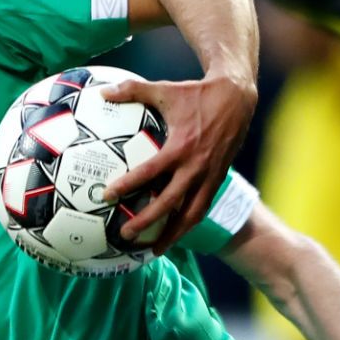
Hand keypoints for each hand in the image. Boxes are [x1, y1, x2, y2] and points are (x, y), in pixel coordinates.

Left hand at [99, 71, 255, 253]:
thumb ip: (133, 91)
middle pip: (170, 203)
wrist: (237, 98)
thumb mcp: (165, 90)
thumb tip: (103, 91)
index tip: (108, 195)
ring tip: (154, 250)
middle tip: (126, 234)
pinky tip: (175, 232)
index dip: (128, 184)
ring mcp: (210, 175)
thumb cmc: (197, 93)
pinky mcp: (219, 178)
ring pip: (191, 214)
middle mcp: (197, 167)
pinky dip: (188, 222)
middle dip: (147, 221)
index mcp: (181, 147)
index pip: (150, 172)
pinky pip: (202, 206)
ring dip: (173, 234)